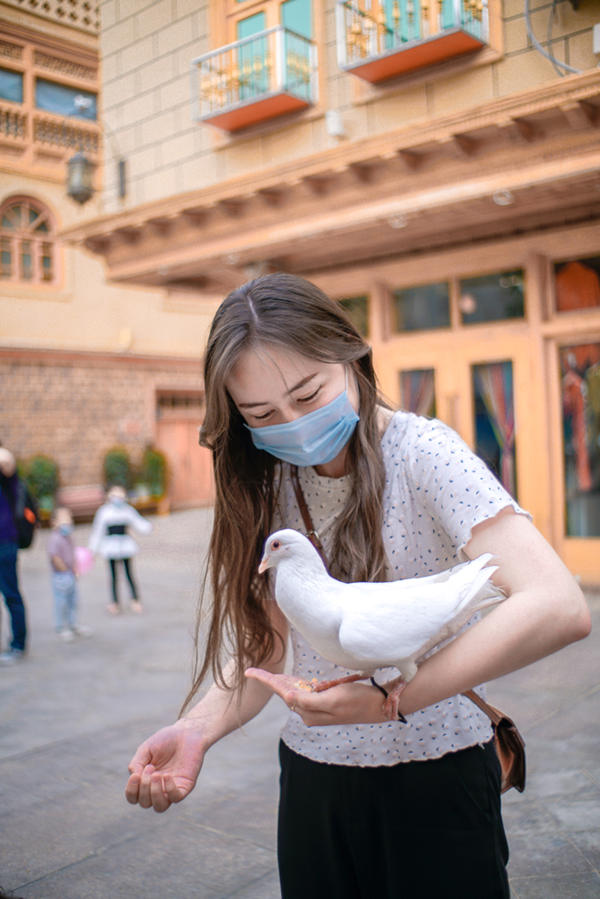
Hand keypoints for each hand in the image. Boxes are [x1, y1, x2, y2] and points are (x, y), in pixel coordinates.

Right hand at [125, 722, 205, 812]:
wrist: (186, 732)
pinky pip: (176, 798)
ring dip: (154, 793)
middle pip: (145, 803)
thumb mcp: (146, 749)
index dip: (131, 791)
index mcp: (146, 781)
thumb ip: (136, 764)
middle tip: (150, 767)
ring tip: (157, 775)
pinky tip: (167, 775)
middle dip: (144, 787)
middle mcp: (158, 788)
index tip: (135, 775)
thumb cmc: (165, 740)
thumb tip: (134, 778)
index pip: (134, 798)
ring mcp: (172, 789)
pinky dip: (169, 789)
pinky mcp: (185, 786)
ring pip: (160, 807)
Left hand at [245, 668, 388, 725]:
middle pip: (285, 692)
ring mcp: (317, 709)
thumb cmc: (357, 699)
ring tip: (266, 674)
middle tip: (253, 671)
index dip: (266, 681)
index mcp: (309, 712)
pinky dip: (295, 684)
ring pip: (294, 692)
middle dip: (271, 681)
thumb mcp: (333, 699)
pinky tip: (290, 680)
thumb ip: (309, 701)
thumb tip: (288, 699)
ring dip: (282, 682)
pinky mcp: (324, 704)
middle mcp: (310, 713)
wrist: (378, 704)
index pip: (283, 693)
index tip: (248, 672)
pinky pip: (304, 693)